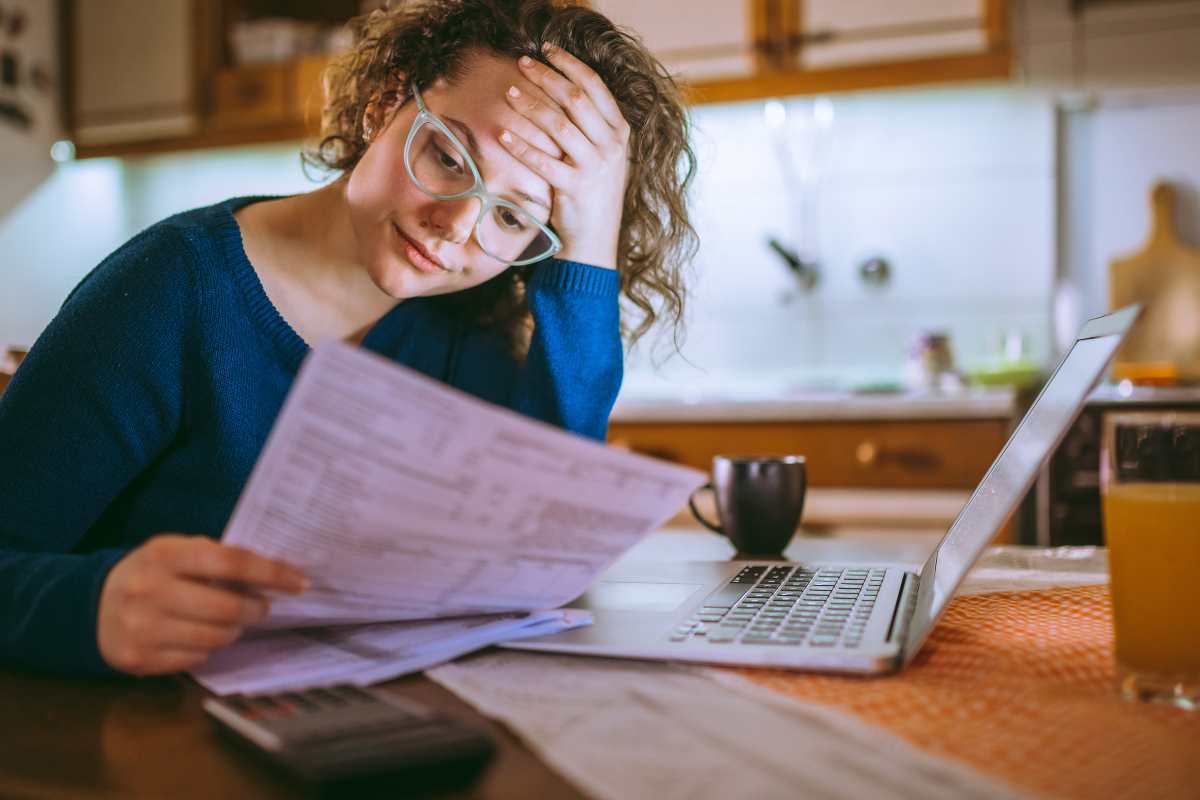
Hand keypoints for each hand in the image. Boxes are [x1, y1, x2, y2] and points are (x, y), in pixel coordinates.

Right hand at [97, 534, 307, 675]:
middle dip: (255, 609)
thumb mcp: (177, 552)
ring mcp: (142, 628)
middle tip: (262, 606)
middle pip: (226, 608)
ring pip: (215, 638)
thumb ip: (217, 558)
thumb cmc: (153, 573)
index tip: (299, 582)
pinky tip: (200, 635)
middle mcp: (150, 590)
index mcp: (164, 554)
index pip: (231, 562)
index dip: (271, 574)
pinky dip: (208, 648)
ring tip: (231, 620)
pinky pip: (196, 659)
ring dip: (234, 630)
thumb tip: (274, 572)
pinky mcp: (139, 659)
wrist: (93, 606)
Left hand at [500, 45, 630, 269]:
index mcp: (619, 132)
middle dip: (546, 77)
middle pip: (575, 99)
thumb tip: (562, 87)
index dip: (569, 64)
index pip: (595, 86)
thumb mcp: (603, 155)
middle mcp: (611, 146)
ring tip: (509, 93)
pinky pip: (543, 161)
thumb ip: (591, 125)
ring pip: (559, 125)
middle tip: (522, 63)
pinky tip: (503, 134)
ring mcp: (595, 167)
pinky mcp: (575, 188)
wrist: (595, 239)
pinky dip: (521, 145)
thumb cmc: (592, 193)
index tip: (546, 49)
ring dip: (531, 105)